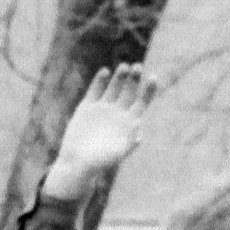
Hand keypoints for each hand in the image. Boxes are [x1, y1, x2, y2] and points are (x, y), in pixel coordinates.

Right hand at [42, 63, 158, 199]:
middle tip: (137, 66)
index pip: (142, 102)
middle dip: (134, 79)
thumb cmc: (99, 162)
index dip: (148, 90)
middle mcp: (117, 113)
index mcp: (128, 122)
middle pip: (129, 91)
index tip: (153, 78)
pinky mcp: (87, 107)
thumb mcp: (117, 153)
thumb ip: (130, 140)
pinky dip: (100, 80)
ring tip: (125, 67)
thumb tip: (139, 124)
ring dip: (120, 76)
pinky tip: (105, 71)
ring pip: (114, 87)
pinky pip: (95, 90)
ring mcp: (103, 108)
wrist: (76, 163)